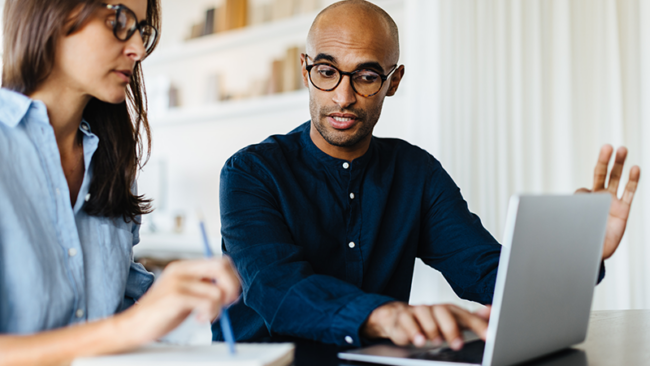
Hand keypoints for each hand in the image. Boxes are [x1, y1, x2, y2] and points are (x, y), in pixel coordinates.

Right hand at [118, 257, 240, 345]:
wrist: (133, 326)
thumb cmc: (162, 313)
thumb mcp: (186, 294)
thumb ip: (204, 287)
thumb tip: (232, 289)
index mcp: (184, 267)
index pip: (220, 261)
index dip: (232, 277)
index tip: (230, 296)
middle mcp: (181, 270)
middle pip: (222, 266)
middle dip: (232, 286)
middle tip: (227, 304)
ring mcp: (178, 282)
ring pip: (217, 290)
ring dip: (218, 308)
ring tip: (206, 316)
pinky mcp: (175, 296)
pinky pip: (208, 303)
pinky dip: (210, 314)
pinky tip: (199, 319)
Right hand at [361, 302, 490, 349]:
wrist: (399, 318)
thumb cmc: (431, 322)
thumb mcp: (453, 322)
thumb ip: (472, 319)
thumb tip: (491, 311)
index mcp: (450, 310)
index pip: (466, 315)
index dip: (478, 324)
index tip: (489, 335)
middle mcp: (434, 308)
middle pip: (444, 311)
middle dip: (451, 328)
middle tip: (457, 344)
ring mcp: (418, 310)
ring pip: (425, 313)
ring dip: (431, 329)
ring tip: (436, 342)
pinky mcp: (403, 316)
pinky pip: (407, 320)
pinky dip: (413, 331)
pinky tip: (419, 340)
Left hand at [575, 145, 640, 259]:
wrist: (594, 254)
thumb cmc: (580, 238)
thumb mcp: (572, 221)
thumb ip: (573, 208)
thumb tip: (581, 192)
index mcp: (584, 201)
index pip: (583, 191)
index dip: (581, 195)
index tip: (581, 203)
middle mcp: (599, 198)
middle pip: (602, 175)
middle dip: (605, 161)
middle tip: (607, 147)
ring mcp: (612, 202)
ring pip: (617, 179)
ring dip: (619, 164)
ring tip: (622, 149)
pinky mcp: (623, 210)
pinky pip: (629, 192)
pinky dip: (633, 180)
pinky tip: (635, 169)